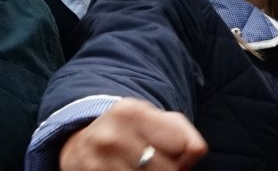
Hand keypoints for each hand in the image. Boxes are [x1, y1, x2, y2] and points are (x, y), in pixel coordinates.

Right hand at [59, 98, 206, 170]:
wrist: (82, 144)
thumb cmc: (130, 133)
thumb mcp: (156, 122)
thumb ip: (185, 134)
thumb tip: (195, 152)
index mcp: (132, 112)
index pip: (181, 145)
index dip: (181, 153)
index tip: (169, 151)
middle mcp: (112, 137)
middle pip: (168, 170)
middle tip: (153, 165)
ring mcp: (98, 163)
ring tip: (139, 170)